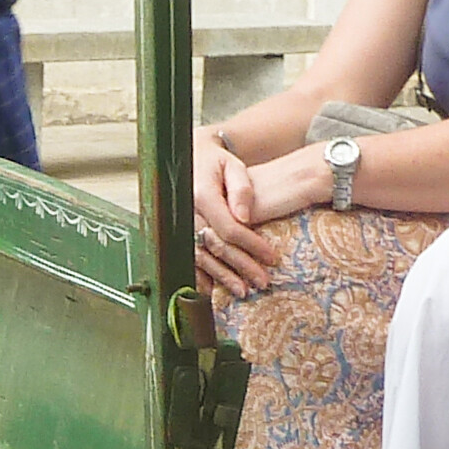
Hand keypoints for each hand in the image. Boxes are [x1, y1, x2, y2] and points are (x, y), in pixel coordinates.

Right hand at [191, 129, 286, 294]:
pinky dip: (199, 276)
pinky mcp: (176, 232)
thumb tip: (246, 217)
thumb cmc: (216, 162)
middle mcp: (186, 213)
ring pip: (202, 257)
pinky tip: (211, 291)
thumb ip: (241, 189)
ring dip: (222, 277)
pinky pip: (187, 257)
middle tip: (262, 282)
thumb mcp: (233, 166)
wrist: (189, 157)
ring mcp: (178, 225)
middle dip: (242, 267)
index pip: (229, 229)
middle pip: (217, 247)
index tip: (272, 258)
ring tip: (242, 291)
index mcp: (201, 195)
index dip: (252, 245)